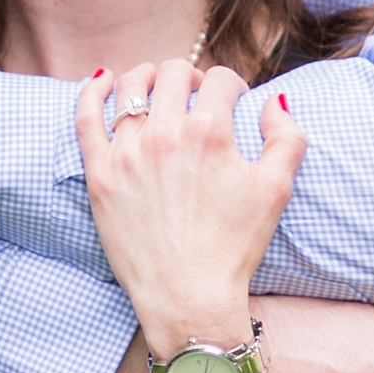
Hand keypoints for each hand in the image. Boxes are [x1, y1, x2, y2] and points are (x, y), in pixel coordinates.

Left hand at [75, 59, 304, 358]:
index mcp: (210, 132)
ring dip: (149, 78)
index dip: (231, 86)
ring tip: (157, 88)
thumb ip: (287, 136)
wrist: (189, 299)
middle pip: (174, 73)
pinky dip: (93, 91)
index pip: (219, 79)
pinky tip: (103, 80)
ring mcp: (126, 153)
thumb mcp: (277, 190)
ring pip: (131, 87)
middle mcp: (165, 133)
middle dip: (191, 76)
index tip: (232, 101)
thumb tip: (275, 101)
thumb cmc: (234, 247)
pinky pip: (86, 116)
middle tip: (197, 95)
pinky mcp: (99, 174)